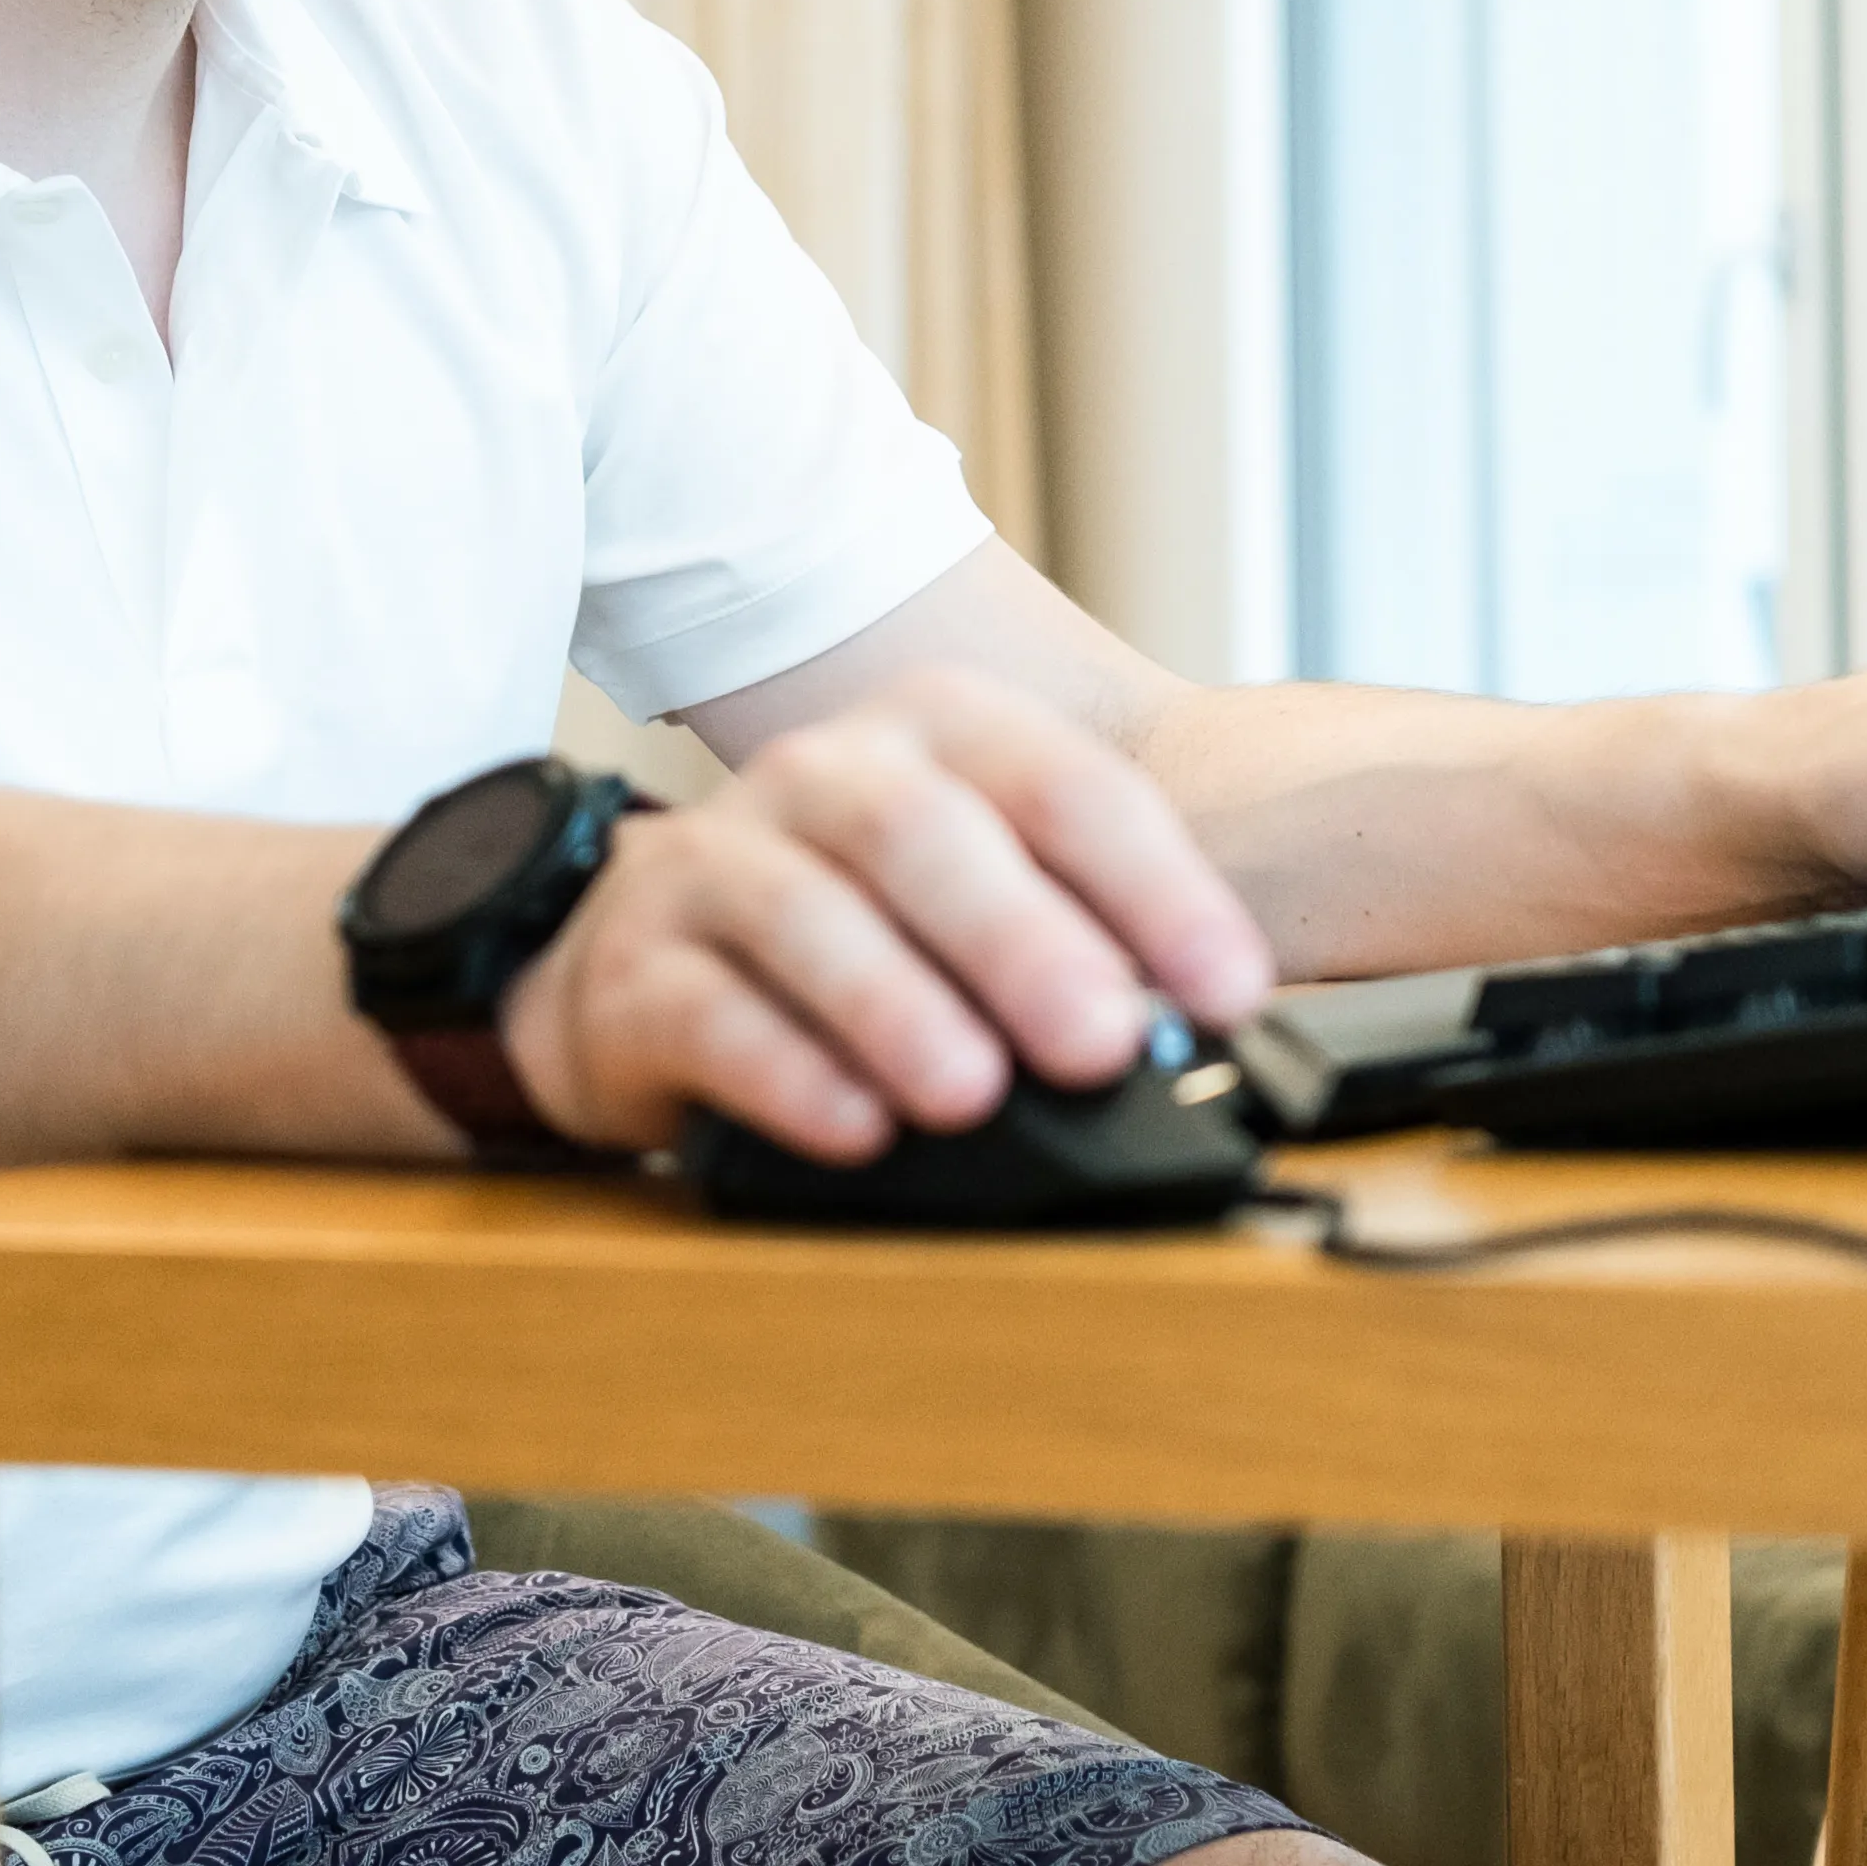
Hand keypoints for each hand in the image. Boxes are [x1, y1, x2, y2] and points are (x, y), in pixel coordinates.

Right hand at [502, 673, 1278, 1164]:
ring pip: (804, 911)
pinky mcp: (635, 967)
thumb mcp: (982, 900)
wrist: (643, 967)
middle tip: (1102, 1042)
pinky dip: (789, 1073)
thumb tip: (1200, 1037)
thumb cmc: (858, 933)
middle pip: (923, 830)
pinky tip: (854, 1127)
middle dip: (1022, 939)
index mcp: (938, 738)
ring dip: (898, 1007)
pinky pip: (708, 1012)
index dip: (1157, 887)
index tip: (1231, 991)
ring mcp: (716, 861)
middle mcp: (823, 775)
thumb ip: (1084, 944)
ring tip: (972, 1094)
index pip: (1062, 786)